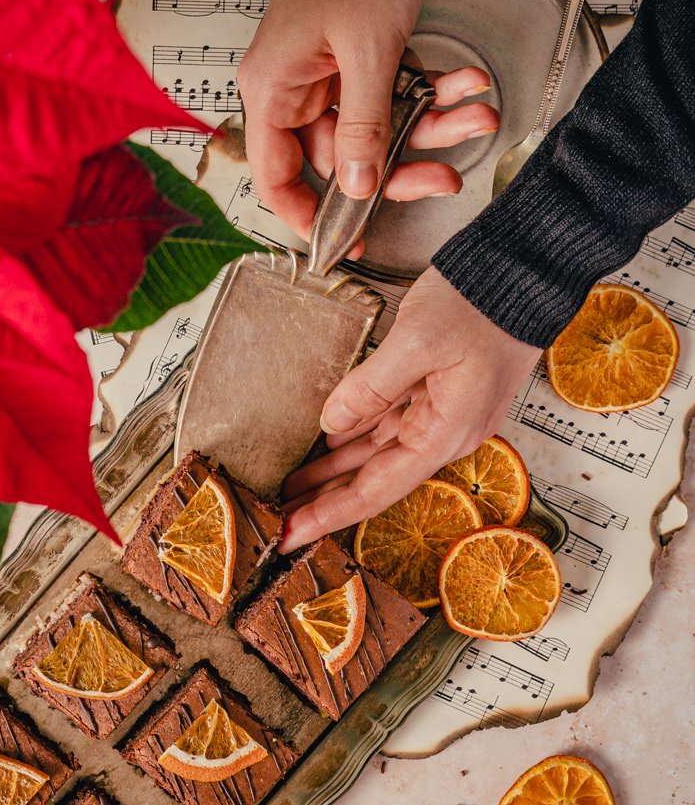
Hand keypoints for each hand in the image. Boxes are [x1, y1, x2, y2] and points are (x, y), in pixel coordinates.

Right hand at [236, 0, 499, 233]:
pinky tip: (466, 84)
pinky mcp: (359, 61)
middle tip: (440, 179)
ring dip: (429, 127)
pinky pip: (394, 96)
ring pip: (377, 128)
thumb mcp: (366, 52)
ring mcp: (328, 76)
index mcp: (273, 89)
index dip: (305, 215)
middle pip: (342, 157)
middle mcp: (294, 88)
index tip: (341, 241)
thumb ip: (362, 125)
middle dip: (398, 167)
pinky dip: (432, 93)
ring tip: (475, 118)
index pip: (275, 175)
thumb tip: (357, 186)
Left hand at [278, 270, 539, 550]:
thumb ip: (370, 387)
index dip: (328, 515)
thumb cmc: (484, 301)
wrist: (527, 269)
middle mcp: (447, 432)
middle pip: (374, 479)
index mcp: (446, 433)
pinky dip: (354, 437)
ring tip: (290, 487)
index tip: (290, 535)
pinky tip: (326, 445)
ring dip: (333, 471)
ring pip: (377, 452)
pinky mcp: (440, 391)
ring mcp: (444, 413)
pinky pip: (388, 424)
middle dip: (324, 500)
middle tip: (277, 519)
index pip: (375, 490)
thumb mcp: (417, 340)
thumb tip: (331, 424)